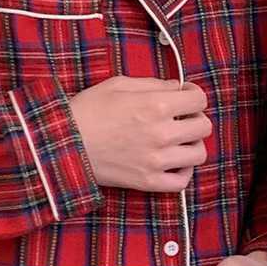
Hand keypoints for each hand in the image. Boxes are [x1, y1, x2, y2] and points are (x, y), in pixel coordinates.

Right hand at [70, 76, 211, 192]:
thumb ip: (153, 84)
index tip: (186, 96)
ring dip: (191, 145)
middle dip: (194, 118)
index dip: (194, 94)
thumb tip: (177, 88)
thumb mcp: (118, 84)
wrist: (63, 143)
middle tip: (181, 118)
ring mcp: (157, 161)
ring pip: (199, 154)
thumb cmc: (88, 110)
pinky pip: (182, 181)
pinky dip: (183, 172)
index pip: (199, 99)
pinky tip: (173, 162)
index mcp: (156, 105)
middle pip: (204, 126)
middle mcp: (162, 133)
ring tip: (177, 141)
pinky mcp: (149, 181)